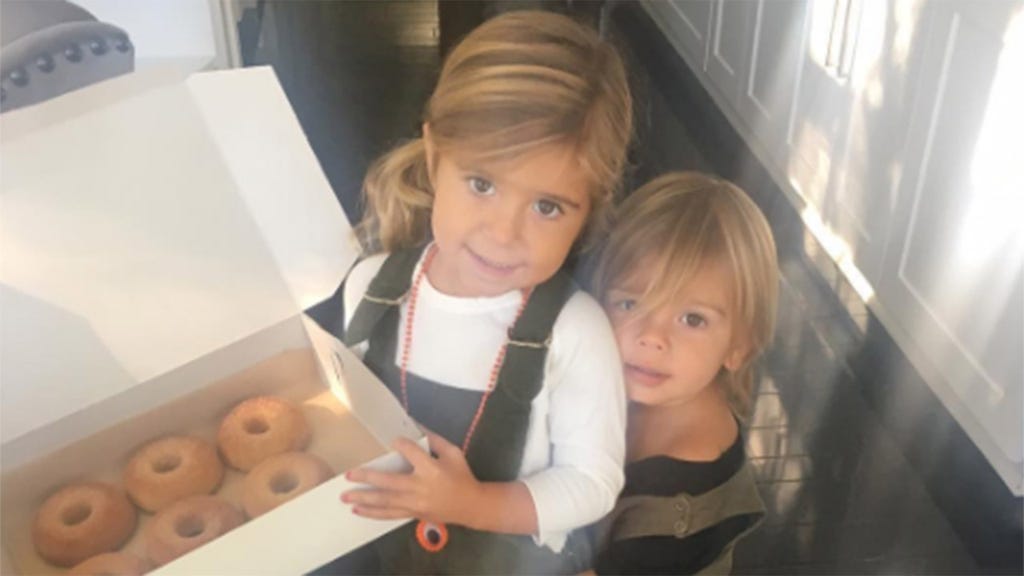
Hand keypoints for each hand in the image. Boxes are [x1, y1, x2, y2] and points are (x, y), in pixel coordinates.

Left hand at [341, 429, 482, 527]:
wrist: (470, 505)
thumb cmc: (461, 476)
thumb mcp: (454, 452)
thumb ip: (435, 439)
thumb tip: (416, 425)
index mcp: (432, 469)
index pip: (410, 453)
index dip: (400, 444)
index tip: (394, 441)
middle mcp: (420, 487)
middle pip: (389, 482)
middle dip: (367, 478)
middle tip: (348, 475)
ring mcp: (415, 503)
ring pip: (385, 501)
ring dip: (364, 499)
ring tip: (345, 496)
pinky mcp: (412, 514)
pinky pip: (389, 514)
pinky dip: (373, 514)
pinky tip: (358, 511)